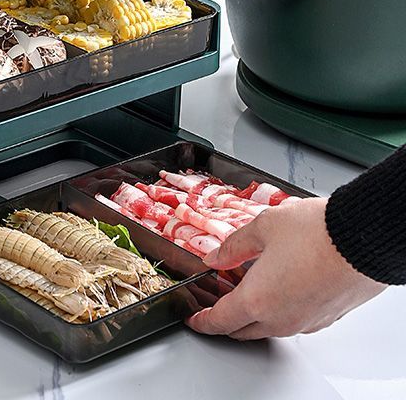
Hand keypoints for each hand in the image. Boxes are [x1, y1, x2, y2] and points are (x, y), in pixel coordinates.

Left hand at [187, 197, 385, 339]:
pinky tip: (276, 286)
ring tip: (244, 287)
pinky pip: (292, 321)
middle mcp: (281, 319)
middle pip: (242, 329)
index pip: (219, 321)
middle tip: (213, 301)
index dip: (201, 321)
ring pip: (268, 327)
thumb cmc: (317, 232)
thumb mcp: (262, 228)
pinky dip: (276, 310)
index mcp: (257, 300)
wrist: (364, 239)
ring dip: (251, 314)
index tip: (193, 319)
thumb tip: (216, 258)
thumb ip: (234, 246)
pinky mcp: (325, 318)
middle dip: (223, 319)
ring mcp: (305, 321)